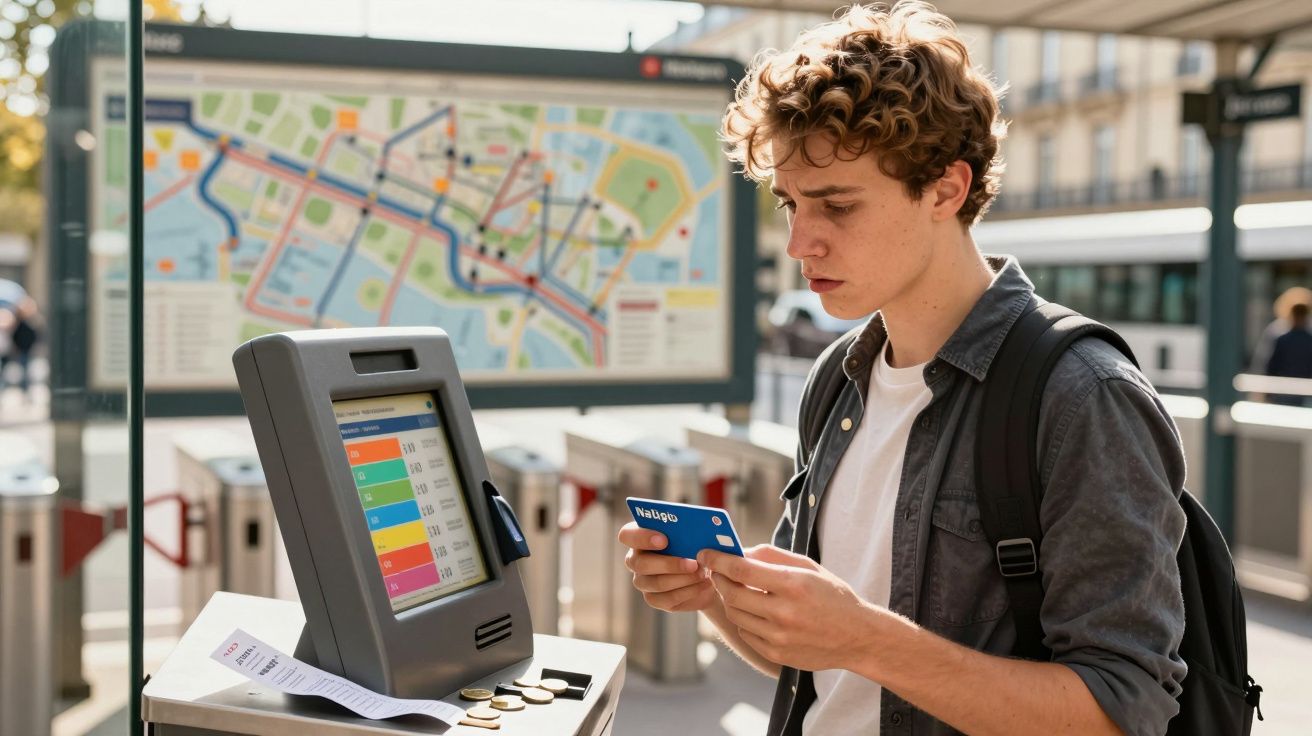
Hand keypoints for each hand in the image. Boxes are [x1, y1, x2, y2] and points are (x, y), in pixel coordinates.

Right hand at [618, 522, 717, 612]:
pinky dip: (689, 591)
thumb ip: (686, 527)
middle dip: (669, 564)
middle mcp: (636, 559)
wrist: (708, 569)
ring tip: (703, 573)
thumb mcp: (693, 531)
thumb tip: (695, 528)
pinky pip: (667, 599)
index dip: (642, 538)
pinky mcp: (655, 599)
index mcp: (639, 537)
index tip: (664, 540)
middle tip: (693, 563)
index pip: (627, 535)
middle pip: (640, 564)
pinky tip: (704, 584)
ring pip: (656, 583)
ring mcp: (643, 581)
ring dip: (683, 579)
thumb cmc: (696, 543)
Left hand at [700, 544, 881, 672]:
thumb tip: (738, 551)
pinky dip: (744, 619)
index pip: (741, 570)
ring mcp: (779, 637)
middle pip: (732, 593)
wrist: (857, 637)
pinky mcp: (776, 654)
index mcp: (793, 585)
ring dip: (731, 599)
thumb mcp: (808, 567)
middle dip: (719, 578)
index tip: (706, 553)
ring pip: (736, 614)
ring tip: (739, 590)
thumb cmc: (832, 596)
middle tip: (717, 570)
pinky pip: (746, 633)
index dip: (718, 560)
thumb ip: (771, 556)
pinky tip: (756, 611)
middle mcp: (784, 613)